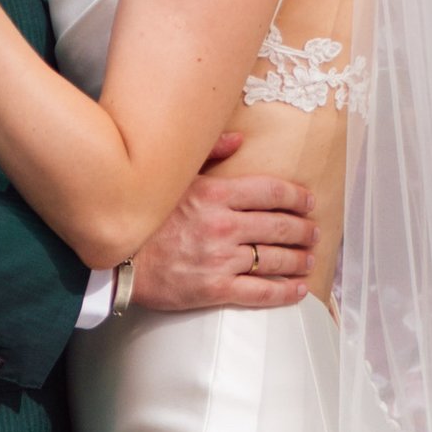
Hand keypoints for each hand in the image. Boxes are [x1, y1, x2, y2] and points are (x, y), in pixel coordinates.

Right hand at [131, 135, 318, 314]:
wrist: (117, 260)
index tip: (308, 202)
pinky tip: (298, 289)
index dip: (297, 197)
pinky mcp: (215, 289)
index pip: (271, 191)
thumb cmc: (146, 217)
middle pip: (280, 226)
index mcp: (215, 194)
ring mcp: (220, 259)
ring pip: (275, 258)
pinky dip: (285, 292)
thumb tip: (240, 139)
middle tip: (314, 232)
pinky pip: (260, 291)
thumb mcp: (176, 179)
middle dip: (304, 230)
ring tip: (309, 259)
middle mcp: (223, 225)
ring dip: (299, 259)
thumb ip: (210, 155)